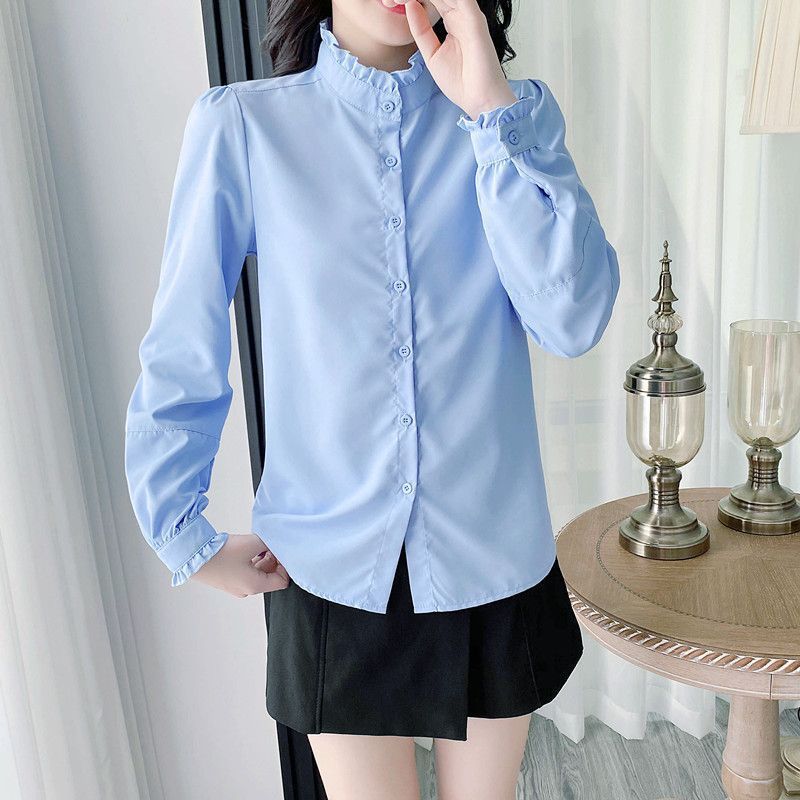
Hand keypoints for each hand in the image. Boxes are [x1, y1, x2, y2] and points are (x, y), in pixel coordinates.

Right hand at [190, 532, 290, 597]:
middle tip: (269, 545)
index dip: (285, 565)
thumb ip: (269, 543)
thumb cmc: (221, 553)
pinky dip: (251, 561)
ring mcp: (235, 586)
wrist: (193, 555)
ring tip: (258, 545)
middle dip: (273, 561)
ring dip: (262, 560)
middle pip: (270, 578)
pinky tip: (246, 549)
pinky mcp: (226, 580)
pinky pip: (246, 572)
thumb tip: (276, 543)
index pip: (282, 581)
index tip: (280, 551)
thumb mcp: (252, 543)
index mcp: (255, 586)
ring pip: (257, 574)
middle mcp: (246, 590)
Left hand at [398, 0, 517, 119]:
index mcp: (452, 20)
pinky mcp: (475, 20)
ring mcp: (469, 15)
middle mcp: (462, 13)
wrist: (479, 100)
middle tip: (389, 0)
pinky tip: (422, 0)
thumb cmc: (461, 82)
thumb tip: (411, 5)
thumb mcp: (432, 53)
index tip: (389, 3)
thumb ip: (421, 30)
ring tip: (399, 0)